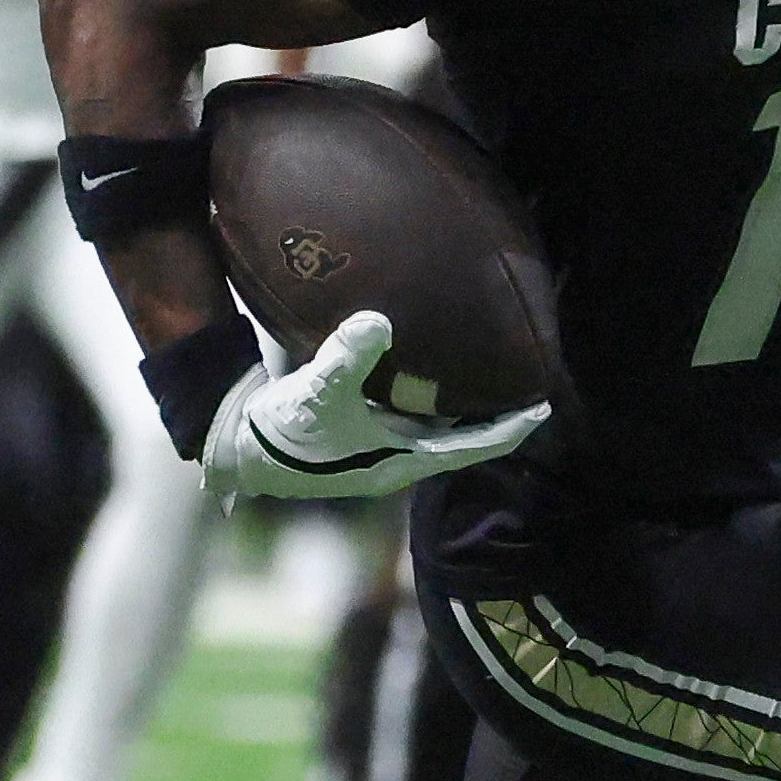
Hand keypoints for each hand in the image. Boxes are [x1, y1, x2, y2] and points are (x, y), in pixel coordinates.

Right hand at [194, 308, 547, 502]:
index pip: (475, 447)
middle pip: (463, 437)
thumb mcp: (316, 392)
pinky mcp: (359, 434)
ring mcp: (378, 449)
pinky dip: (429, 396)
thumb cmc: (281, 431)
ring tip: (487, 372)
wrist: (236, 446)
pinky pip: (409, 416)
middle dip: (492, 412)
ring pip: (437, 427)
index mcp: (402, 460)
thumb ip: (347, 356)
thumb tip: (378, 320)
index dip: (511, 427)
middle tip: (523, 380)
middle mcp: (398, 459)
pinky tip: (431, 370)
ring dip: (462, 405)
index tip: (544, 406)